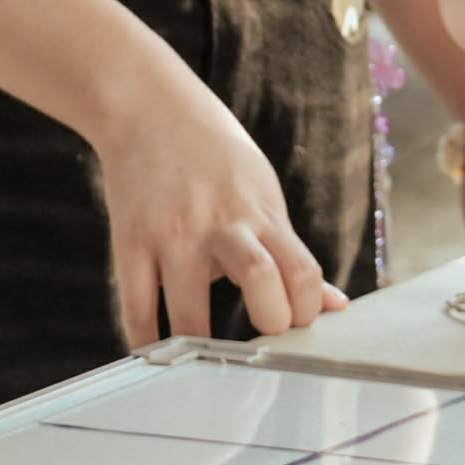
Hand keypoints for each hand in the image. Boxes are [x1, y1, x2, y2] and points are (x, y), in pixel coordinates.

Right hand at [94, 70, 343, 346]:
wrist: (146, 105)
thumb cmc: (213, 153)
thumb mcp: (263, 191)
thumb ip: (292, 251)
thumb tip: (333, 305)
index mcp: (262, 212)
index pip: (303, 273)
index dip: (307, 311)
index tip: (296, 326)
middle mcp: (221, 224)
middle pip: (261, 283)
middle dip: (270, 326)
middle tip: (262, 339)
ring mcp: (172, 235)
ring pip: (193, 311)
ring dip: (206, 351)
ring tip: (211, 359)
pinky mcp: (132, 242)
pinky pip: (138, 308)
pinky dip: (148, 344)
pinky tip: (157, 356)